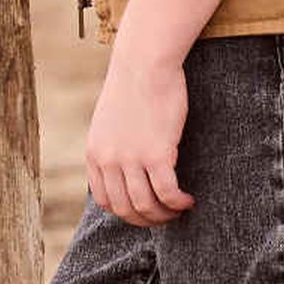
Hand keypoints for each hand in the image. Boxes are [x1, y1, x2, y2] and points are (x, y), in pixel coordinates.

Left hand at [85, 51, 192, 225]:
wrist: (144, 65)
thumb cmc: (133, 89)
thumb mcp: (109, 122)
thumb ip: (112, 147)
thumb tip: (124, 170)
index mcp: (95, 153)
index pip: (105, 200)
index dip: (127, 212)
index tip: (146, 210)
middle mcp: (108, 160)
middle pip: (125, 209)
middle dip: (148, 219)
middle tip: (167, 215)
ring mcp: (130, 158)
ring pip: (146, 206)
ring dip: (166, 215)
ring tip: (180, 208)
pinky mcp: (156, 154)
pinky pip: (167, 193)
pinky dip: (179, 203)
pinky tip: (189, 200)